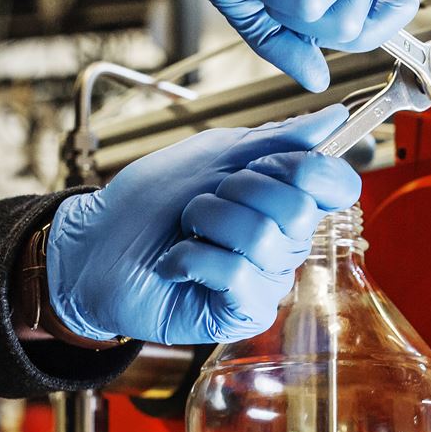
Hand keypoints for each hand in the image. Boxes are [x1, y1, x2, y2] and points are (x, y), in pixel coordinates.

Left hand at [45, 106, 360, 343]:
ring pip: (264, 237)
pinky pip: (237, 273)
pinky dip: (193, 258)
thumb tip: (336, 118)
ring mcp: (266, 279)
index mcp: (282, 200)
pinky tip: (176, 263)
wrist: (94, 247)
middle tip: (203, 202)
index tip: (271, 164)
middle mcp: (283, 241)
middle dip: (238, 191)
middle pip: (298, 207)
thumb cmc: (147, 204)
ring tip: (185, 231)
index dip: (313, 169)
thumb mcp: (212, 155)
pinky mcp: (243, 313)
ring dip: (207, 221)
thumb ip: (276, 140)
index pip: (336, 184)